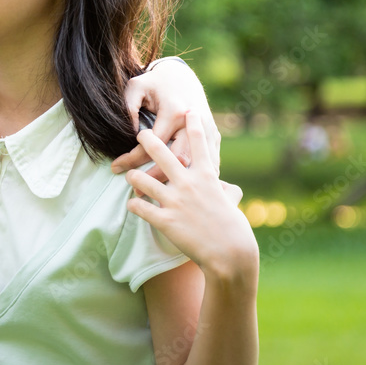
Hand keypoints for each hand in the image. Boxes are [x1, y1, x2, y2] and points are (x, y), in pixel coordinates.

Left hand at [112, 59, 220, 179]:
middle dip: (157, 178)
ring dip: (178, 181)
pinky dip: (196, 176)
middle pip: (177, 160)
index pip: (153, 145)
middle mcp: (193, 122)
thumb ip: (128, 108)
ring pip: (194, 164)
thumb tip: (127, 134)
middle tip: (137, 190)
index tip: (116, 167)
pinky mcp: (214, 135)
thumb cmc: (154, 83)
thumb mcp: (135, 87)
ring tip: (157, 194)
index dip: (132, 159)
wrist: (182, 75)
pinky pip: (209, 162)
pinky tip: (181, 187)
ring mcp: (207, 129)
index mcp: (174, 111)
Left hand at [126, 112, 257, 281]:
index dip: (193, 124)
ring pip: (143, 180)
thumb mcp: (232, 202)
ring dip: (134, 176)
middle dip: (148, 140)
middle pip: (162, 154)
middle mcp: (189, 184)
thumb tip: (223, 185)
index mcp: (207, 176)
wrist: (230, 254)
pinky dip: (134, 205)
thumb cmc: (235, 229)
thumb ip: (224, 189)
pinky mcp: (165, 221)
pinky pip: (140, 207)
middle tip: (141, 134)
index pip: (200, 143)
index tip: (188, 109)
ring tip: (130, 175)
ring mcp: (175, 202)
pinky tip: (132, 204)